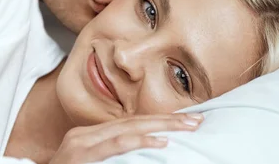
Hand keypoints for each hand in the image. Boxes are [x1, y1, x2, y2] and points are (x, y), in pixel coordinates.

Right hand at [48, 113, 202, 163]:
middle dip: (168, 120)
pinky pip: (115, 145)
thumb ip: (111, 158)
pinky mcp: (80, 154)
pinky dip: (139, 141)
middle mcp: (84, 135)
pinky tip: (161, 141)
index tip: (185, 121)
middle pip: (133, 122)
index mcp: (89, 137)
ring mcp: (81, 143)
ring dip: (162, 126)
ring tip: (188, 127)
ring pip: (127, 128)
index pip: (129, 124)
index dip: (158, 121)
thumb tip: (146, 154)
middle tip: (198, 120)